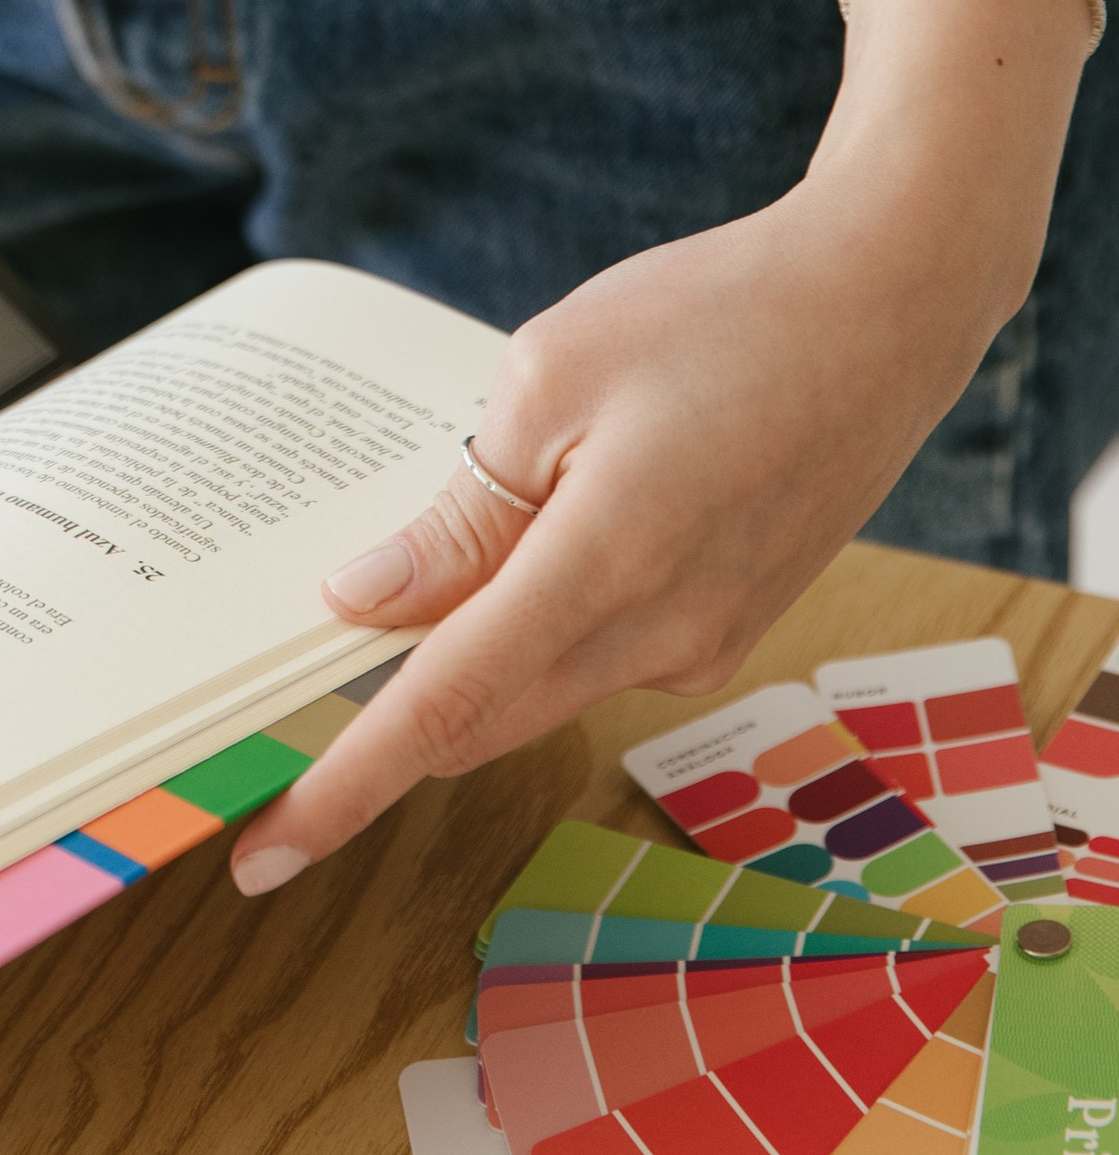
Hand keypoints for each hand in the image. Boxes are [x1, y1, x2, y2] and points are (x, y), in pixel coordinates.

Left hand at [226, 160, 1024, 894]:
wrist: (889, 305)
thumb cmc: (719, 315)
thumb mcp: (552, 377)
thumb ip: (462, 513)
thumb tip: (368, 603)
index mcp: (605, 569)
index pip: (443, 710)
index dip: (347, 786)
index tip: (266, 849)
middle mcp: (662, 635)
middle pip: (482, 717)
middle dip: (383, 737)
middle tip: (280, 723)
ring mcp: (705, 640)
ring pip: (539, 685)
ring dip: (462, 663)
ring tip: (394, 586)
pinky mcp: (729, 622)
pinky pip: (599, 650)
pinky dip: (534, 626)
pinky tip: (519, 543)